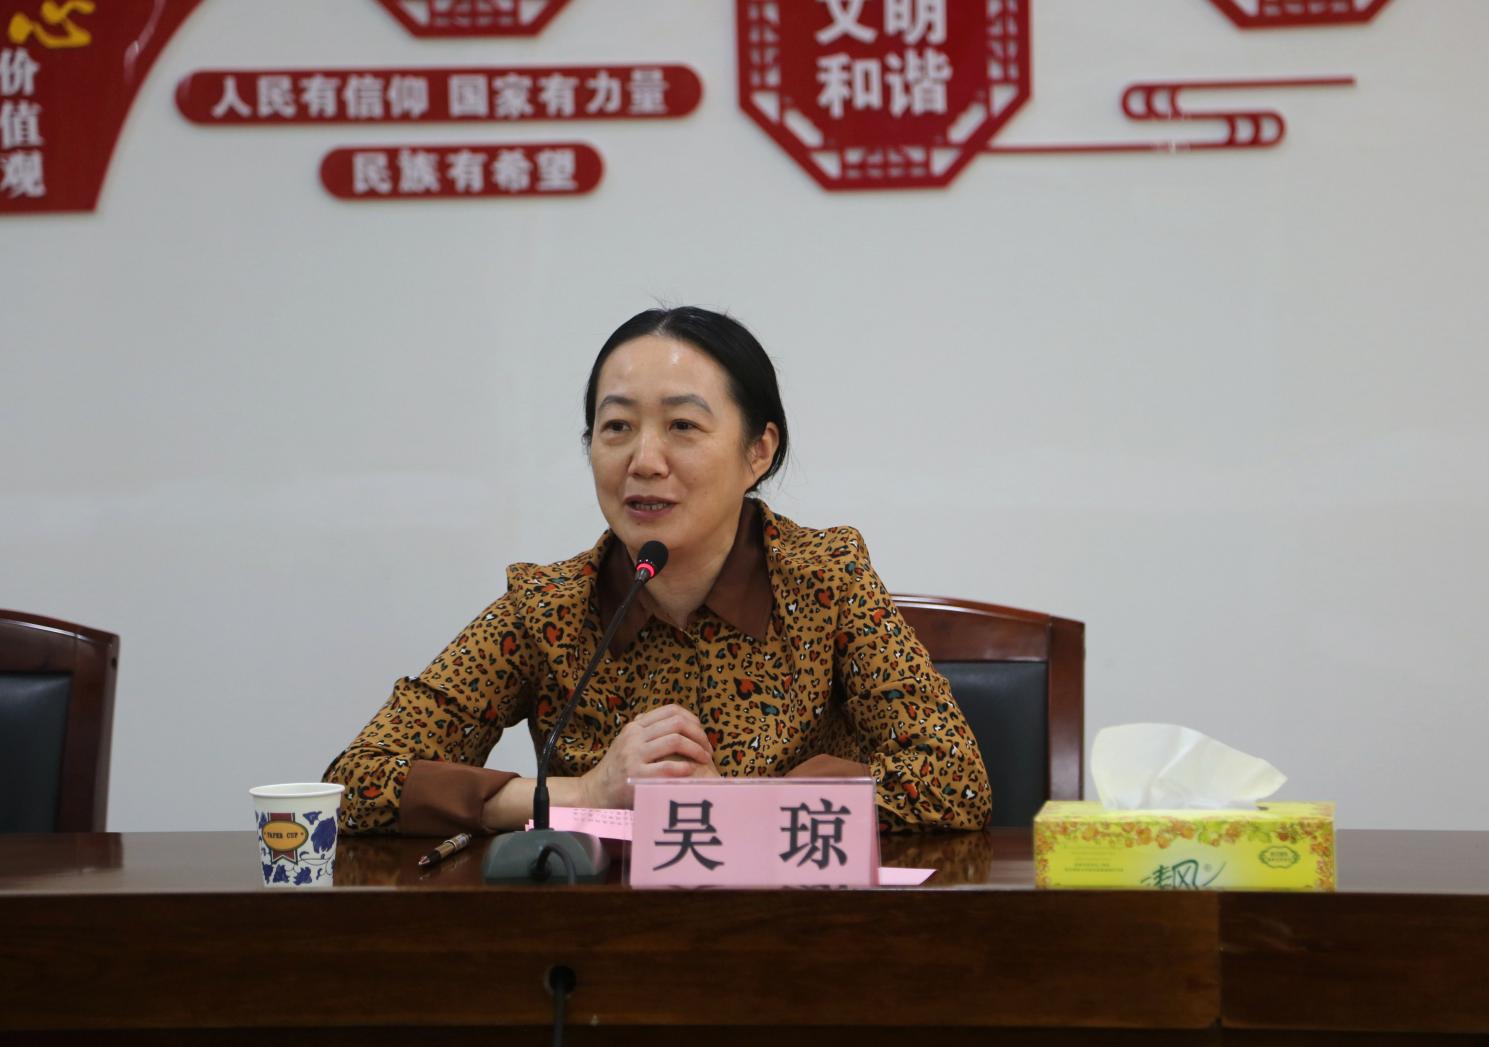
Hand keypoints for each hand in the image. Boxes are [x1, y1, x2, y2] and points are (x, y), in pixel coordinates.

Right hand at [580, 704, 714, 808]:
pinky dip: (684, 767)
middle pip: (677, 723)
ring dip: (696, 749)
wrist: (596, 791)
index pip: (671, 710)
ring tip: (704, 759)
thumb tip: (673, 718)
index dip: (692, 719)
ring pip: (675, 741)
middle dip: (699, 735)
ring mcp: (635, 756)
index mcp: (635, 726)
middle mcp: (635, 737)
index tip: (701, 733)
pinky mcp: (637, 776)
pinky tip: (691, 771)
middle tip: (707, 748)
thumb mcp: (627, 741)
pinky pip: (667, 767)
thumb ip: (645, 729)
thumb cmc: (617, 768)